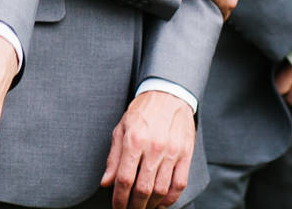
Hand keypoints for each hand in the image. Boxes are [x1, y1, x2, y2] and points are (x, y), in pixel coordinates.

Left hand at [100, 90, 194, 208]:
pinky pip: (179, 184)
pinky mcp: (186, 154)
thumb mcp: (121, 129)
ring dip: (150, 205)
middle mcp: (154, 147)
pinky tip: (161, 203)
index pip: (124, 179)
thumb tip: (106, 183)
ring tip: (143, 208)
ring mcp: (172, 152)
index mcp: (134, 140)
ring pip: (161, 190)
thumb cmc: (142, 112)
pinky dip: (170, 199)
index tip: (117, 207)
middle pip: (143, 189)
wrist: (169, 95)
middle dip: (134, 206)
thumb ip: (113, 158)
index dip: (119, 199)